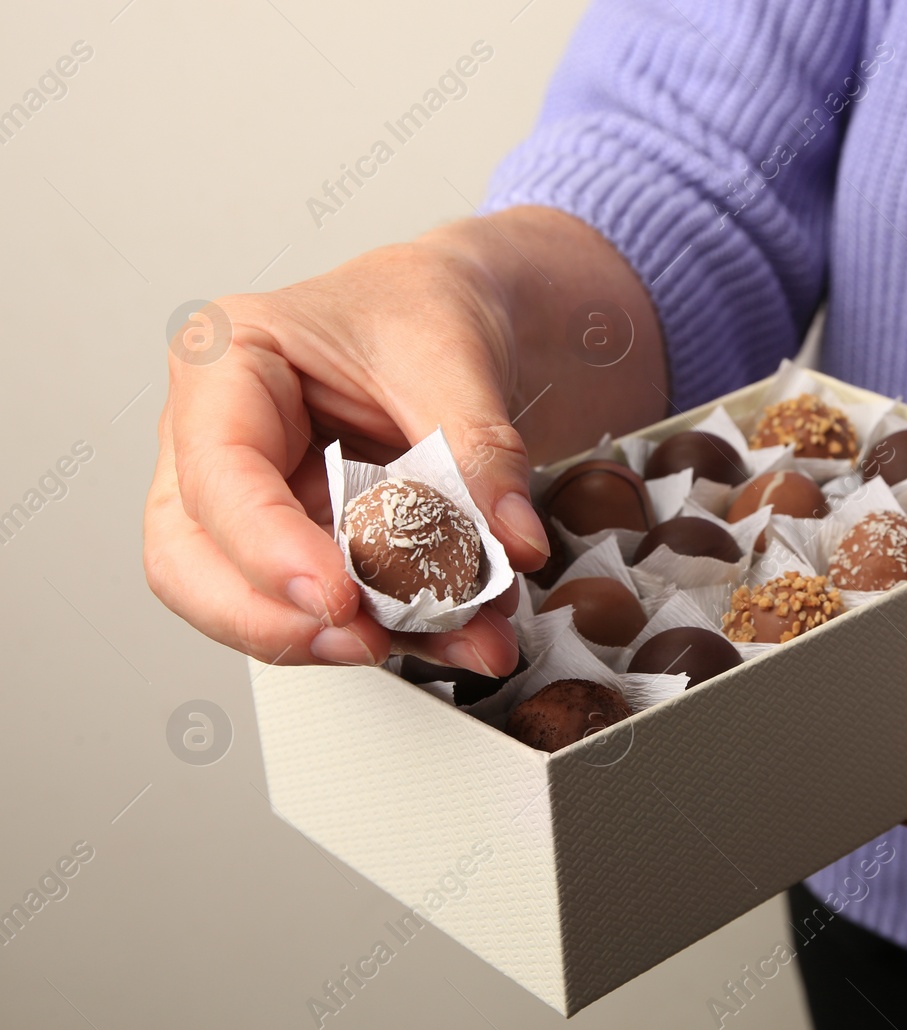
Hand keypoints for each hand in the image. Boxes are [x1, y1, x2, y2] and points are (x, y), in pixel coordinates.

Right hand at [144, 238, 550, 674]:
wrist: (459, 319)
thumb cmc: (421, 307)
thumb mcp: (455, 357)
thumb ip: (480, 451)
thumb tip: (510, 541)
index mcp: (225, 362)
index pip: (216, 477)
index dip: (268, 551)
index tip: (337, 598)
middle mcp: (217, 440)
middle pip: (192, 564)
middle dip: (278, 622)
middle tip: (369, 640)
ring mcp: (256, 502)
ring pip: (257, 604)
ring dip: (360, 637)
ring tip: (464, 638)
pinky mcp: (307, 546)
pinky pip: (333, 609)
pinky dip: (398, 629)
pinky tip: (466, 629)